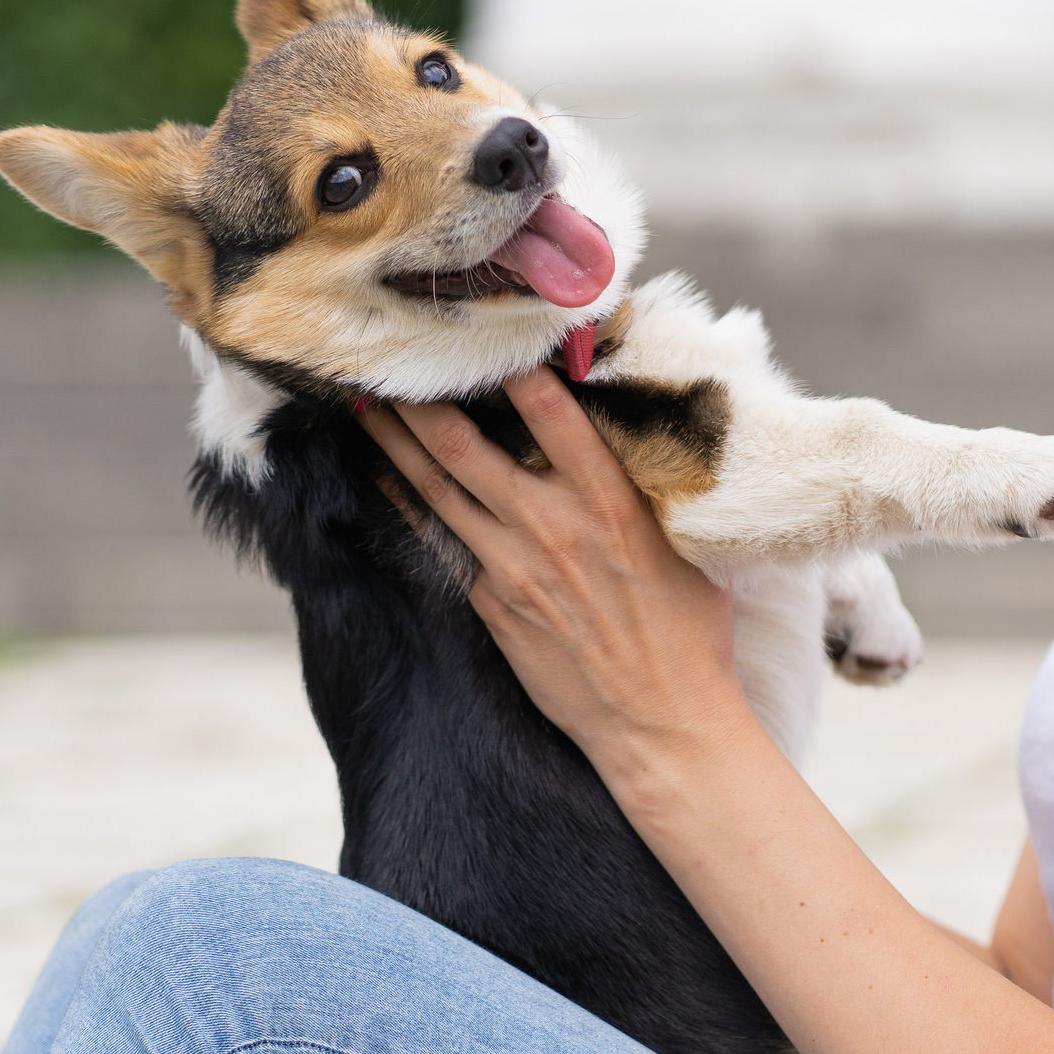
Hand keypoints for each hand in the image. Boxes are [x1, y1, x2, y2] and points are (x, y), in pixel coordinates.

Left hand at [357, 367, 747, 775]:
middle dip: (419, 400)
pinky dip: (412, 507)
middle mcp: (553, 527)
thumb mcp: (680, 542)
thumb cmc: (688, 631)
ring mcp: (513, 568)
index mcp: (610, 502)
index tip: (488, 332)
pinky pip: (442, 543)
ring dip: (396, 445)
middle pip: (464, 448)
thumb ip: (637, 487)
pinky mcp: (492, 605)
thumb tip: (612, 437)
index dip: (511, 363)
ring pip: (437, 491)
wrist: (660, 721)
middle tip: (385, 362)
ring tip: (365, 408)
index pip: (551, 411)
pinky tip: (389, 483)